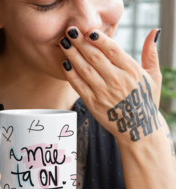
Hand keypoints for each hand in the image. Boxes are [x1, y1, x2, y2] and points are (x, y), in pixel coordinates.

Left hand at [60, 27, 162, 142]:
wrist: (138, 128)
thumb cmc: (145, 100)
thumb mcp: (153, 77)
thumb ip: (151, 54)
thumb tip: (154, 32)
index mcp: (131, 71)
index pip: (112, 50)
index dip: (99, 39)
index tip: (89, 30)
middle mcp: (117, 80)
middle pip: (95, 57)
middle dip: (80, 42)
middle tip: (70, 30)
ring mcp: (103, 92)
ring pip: (85, 69)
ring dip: (72, 54)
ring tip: (63, 43)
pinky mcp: (93, 103)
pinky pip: (79, 86)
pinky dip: (71, 74)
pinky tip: (65, 64)